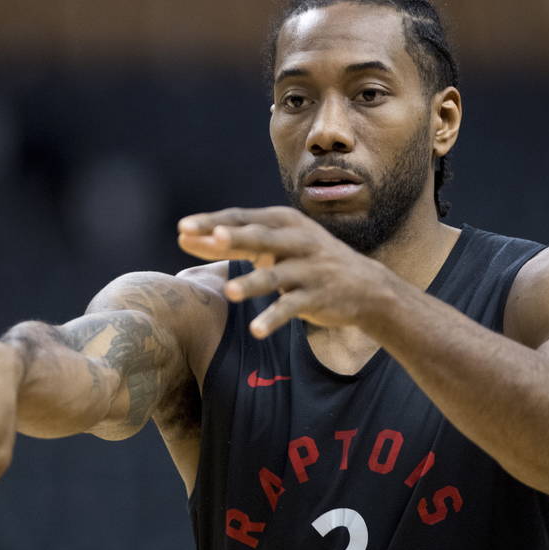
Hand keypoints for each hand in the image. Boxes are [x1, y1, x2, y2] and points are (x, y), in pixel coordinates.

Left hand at [177, 206, 392, 337]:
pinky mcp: (317, 296)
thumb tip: (183, 237)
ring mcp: (308, 269)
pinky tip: (256, 330)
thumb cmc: (306, 261)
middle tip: (213, 238)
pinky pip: (291, 308)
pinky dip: (273, 319)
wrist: (366, 286)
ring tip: (229, 293)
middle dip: (236, 238)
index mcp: (282, 222)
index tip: (182, 227)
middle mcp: (297, 240)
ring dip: (252, 284)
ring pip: (275, 276)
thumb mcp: (273, 246)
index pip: (242, 219)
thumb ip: (231, 243)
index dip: (212, 223)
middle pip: (261, 237)